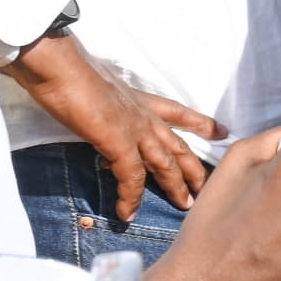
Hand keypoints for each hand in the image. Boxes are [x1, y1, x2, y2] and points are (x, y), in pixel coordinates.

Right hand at [4, 33, 212, 220]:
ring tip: (185, 206)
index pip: (178, 112)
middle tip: (206, 187)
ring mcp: (135, 129)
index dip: (200, 123)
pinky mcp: (119, 143)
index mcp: (139, 99)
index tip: (222, 131)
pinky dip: (130, 198)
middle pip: (178, 146)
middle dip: (194, 168)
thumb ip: (105, 106)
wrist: (58, 65)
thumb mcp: (96, 89)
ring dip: (175, 187)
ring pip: (165, 164)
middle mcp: (143, 115)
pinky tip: (126, 214)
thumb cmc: (68, 70)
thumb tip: (99, 120)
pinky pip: (131, 178)